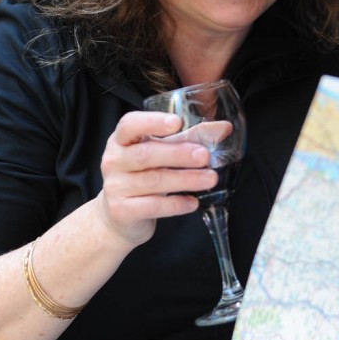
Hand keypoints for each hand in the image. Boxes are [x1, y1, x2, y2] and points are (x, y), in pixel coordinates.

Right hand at [97, 111, 217, 244]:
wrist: (119, 217)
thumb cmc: (143, 176)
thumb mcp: (161, 153)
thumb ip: (190, 138)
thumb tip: (224, 128)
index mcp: (121, 140)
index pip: (130, 125)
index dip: (152, 122)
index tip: (177, 123)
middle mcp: (114, 161)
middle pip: (145, 154)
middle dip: (178, 154)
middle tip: (204, 156)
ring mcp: (115, 187)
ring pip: (153, 181)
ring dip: (185, 179)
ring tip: (210, 179)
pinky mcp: (122, 211)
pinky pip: (152, 206)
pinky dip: (176, 204)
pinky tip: (193, 202)